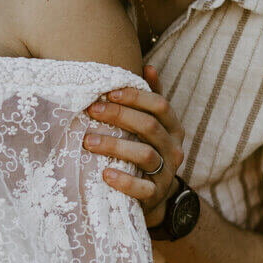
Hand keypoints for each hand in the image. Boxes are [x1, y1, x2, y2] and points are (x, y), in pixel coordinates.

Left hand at [84, 64, 184, 227]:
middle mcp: (174, 148)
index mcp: (173, 127)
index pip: (160, 105)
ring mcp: (166, 173)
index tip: (108, 92)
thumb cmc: (145, 151)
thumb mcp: (151, 125)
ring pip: (145, 155)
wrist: (153, 197)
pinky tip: (105, 173)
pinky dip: (124, 181)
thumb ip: (148, 98)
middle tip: (91, 110)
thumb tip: (147, 65)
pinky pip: (142, 188)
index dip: (135, 97)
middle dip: (119, 116)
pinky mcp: (155, 195)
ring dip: (115, 145)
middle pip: (150, 126)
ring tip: (88, 141)